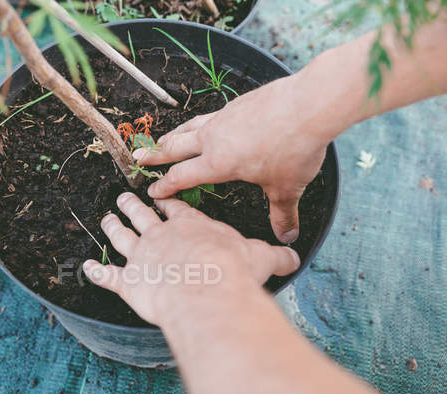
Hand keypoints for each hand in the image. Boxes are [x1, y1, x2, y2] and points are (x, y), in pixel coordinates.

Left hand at [82, 192, 299, 325]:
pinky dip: (97, 272)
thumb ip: (277, 256)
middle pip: (142, 213)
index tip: (160, 194)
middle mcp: (161, 234)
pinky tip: (87, 268)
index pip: (177, 207)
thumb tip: (297, 257)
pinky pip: (108, 275)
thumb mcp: (262, 258)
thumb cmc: (232, 270)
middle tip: (124, 196)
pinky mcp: (129, 281)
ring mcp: (142, 255)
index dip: (168, 200)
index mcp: (190, 225)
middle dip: (132, 204)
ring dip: (112, 226)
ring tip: (106, 218)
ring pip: (121, 235)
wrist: (207, 289)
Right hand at [133, 76, 333, 243]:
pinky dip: (199, 123)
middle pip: (175, 147)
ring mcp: (224, 118)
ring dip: (173, 135)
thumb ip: (282, 213)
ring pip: (189, 128)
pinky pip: (210, 115)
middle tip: (137, 157)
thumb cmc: (294, 148)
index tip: (151, 191)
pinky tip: (205, 124)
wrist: (309, 104)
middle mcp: (214, 138)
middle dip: (155, 155)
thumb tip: (287, 237)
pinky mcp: (237, 104)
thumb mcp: (286, 187)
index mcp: (218, 162)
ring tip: (163, 139)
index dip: (164, 186)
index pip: (181, 176)